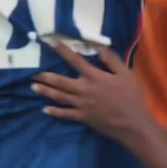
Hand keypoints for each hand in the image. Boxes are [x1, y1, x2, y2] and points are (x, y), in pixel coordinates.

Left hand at [32, 41, 154, 142]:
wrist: (132, 124)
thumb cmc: (131, 97)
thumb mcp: (125, 74)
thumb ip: (111, 60)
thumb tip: (98, 47)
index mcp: (94, 77)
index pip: (75, 61)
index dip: (62, 51)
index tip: (51, 43)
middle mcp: (84, 90)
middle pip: (60, 81)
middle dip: (46, 76)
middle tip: (34, 73)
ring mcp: (82, 105)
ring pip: (59, 97)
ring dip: (46, 91)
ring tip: (34, 87)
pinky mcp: (83, 118)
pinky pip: (65, 114)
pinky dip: (54, 112)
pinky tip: (45, 109)